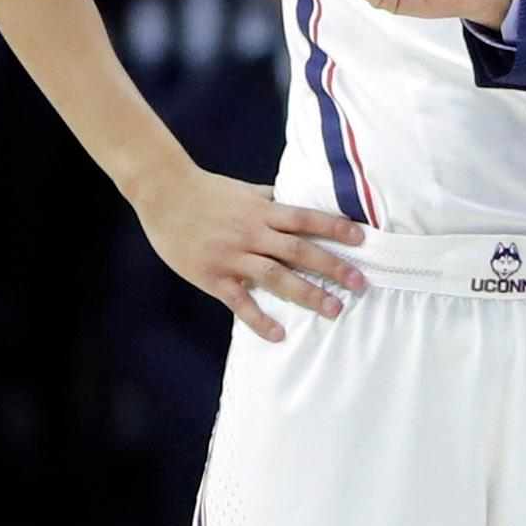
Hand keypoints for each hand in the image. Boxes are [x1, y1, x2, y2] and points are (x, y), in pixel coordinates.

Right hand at [132, 159, 364, 342]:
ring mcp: (232, 255)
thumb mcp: (245, 191)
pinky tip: (278, 334)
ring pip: (276, 276)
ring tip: (334, 310)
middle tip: (360, 283)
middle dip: (332, 267)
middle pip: (298, 250)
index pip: (306, 218)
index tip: (362, 240)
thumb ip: (272, 199)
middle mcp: (252, 233)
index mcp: (263, 211)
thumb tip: (299, 198)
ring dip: (307, 293)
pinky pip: (239, 300)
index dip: (334, 228)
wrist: (163, 192)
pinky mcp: (212, 275)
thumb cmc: (206, 191)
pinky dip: (259, 318)